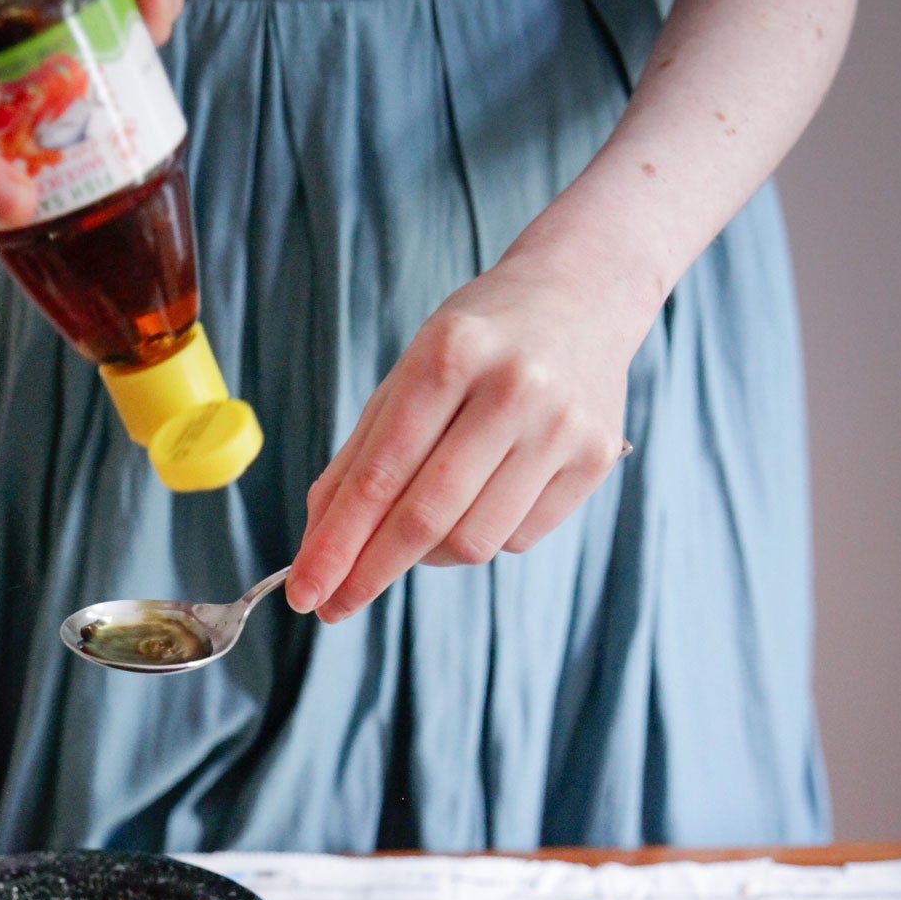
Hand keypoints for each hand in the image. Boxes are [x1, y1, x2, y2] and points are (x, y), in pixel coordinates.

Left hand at [285, 237, 641, 621]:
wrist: (582, 294)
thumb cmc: (478, 342)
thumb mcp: (408, 375)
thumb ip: (360, 459)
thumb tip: (319, 547)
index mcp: (451, 354)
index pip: (380, 475)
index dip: (337, 544)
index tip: (305, 591)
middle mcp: (514, 388)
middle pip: (426, 518)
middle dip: (369, 572)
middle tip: (334, 605)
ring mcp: (562, 426)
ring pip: (473, 541)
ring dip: (427, 555)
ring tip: (418, 528)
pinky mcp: (595, 458)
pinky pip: (517, 538)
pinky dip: (482, 535)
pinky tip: (481, 498)